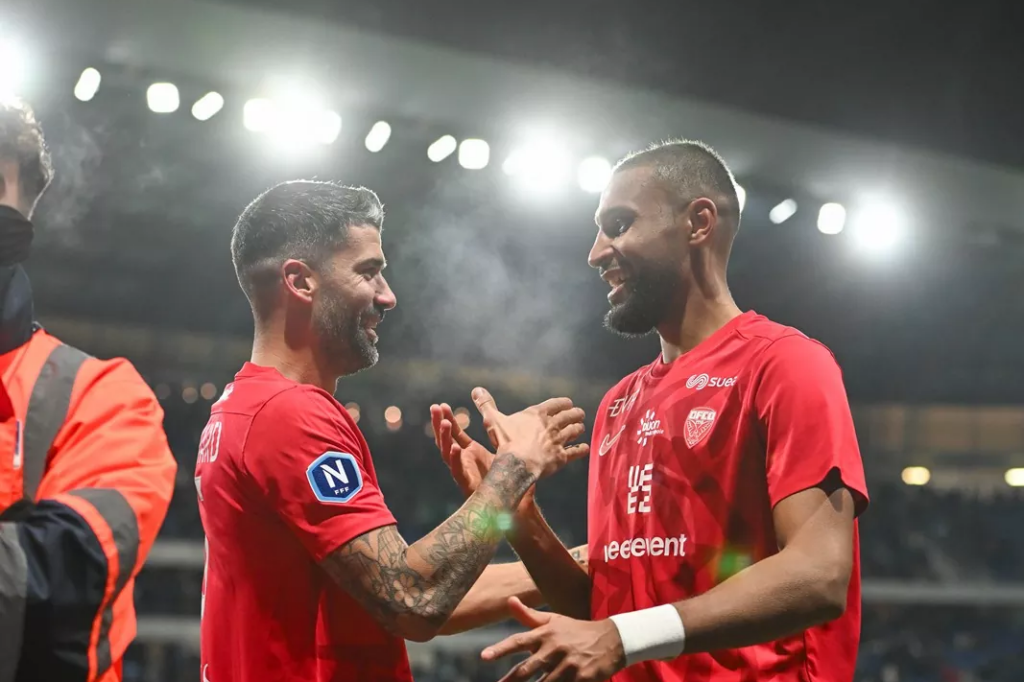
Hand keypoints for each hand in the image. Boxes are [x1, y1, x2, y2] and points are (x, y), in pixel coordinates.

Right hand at [429, 402, 500, 497]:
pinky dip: (456, 460)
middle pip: (445, 440)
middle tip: (435, 408)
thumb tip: (501, 414)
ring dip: (445, 439)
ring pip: (447, 454)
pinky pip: (458, 472)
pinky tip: (455, 448)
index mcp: (471, 452)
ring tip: (445, 423)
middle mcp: (464, 462)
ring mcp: (464, 473)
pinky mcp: (468, 486)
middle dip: (439, 424)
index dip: (447, 419)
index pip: (455, 433)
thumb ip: (499, 431)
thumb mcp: (504, 447)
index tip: (441, 405)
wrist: (516, 502)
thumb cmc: (509, 476)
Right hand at [471, 387, 589, 480]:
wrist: (517, 463)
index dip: (563, 403)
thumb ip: (486, 404)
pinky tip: (585, 448)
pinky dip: (582, 449)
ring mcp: (558, 441)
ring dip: (579, 428)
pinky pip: (576, 452)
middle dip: (575, 414)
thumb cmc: (505, 440)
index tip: (568, 403)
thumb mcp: (493, 419)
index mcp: (537, 414)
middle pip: (569, 416)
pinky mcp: (561, 457)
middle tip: (580, 413)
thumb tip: (476, 390)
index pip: (556, 404)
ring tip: (581, 427)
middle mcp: (552, 425)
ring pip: (574, 431)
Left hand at [482, 597, 624, 681]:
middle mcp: (555, 648)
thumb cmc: (577, 631)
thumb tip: (510, 600)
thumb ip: (529, 615)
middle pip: (528, 668)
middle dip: (512, 679)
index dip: (501, 649)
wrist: (612, 639)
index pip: (519, 641)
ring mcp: (570, 664)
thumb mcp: (554, 620)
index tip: (484, 656)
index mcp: (546, 634)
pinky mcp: (583, 678)